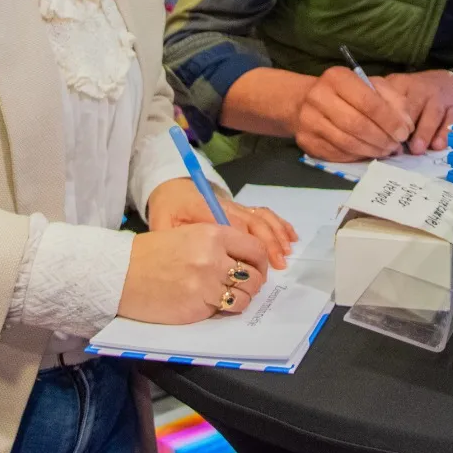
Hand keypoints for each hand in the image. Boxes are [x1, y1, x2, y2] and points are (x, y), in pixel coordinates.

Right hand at [118, 224, 269, 323]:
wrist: (121, 273)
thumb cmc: (152, 253)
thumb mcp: (188, 235)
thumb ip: (218, 244)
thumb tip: (247, 261)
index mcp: (213, 234)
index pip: (255, 249)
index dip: (260, 262)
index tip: (256, 269)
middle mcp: (213, 258)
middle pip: (255, 276)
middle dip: (253, 283)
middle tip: (243, 286)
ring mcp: (206, 284)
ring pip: (245, 297)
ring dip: (241, 299)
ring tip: (227, 297)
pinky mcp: (197, 307)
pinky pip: (225, 310)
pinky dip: (224, 310)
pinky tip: (211, 304)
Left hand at [147, 177, 297, 268]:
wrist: (173, 188)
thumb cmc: (168, 209)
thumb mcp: (162, 223)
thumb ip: (170, 237)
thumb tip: (182, 256)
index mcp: (205, 208)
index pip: (230, 224)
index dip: (245, 243)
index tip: (254, 264)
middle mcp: (225, 206)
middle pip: (252, 221)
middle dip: (268, 242)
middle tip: (279, 264)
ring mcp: (236, 206)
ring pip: (261, 217)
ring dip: (276, 234)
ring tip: (286, 254)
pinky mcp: (242, 209)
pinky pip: (264, 214)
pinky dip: (279, 224)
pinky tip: (291, 237)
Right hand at [295, 67, 413, 161]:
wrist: (304, 101)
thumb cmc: (345, 93)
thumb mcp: (369, 86)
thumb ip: (392, 99)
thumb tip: (406, 124)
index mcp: (336, 78)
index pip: (368, 102)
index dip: (390, 120)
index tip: (404, 132)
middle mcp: (318, 97)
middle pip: (357, 124)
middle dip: (382, 138)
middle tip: (396, 146)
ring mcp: (309, 120)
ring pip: (347, 142)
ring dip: (372, 150)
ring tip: (386, 151)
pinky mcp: (306, 141)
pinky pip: (337, 154)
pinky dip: (357, 157)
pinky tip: (368, 154)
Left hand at [383, 70, 452, 153]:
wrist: (449, 83)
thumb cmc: (416, 96)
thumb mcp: (398, 95)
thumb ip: (387, 114)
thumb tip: (377, 142)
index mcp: (400, 84)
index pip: (389, 101)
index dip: (384, 120)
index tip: (379, 137)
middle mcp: (420, 88)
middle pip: (410, 107)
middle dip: (403, 127)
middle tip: (397, 145)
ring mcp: (440, 97)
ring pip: (432, 114)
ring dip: (423, 132)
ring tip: (417, 149)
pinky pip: (452, 120)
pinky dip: (445, 133)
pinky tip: (437, 145)